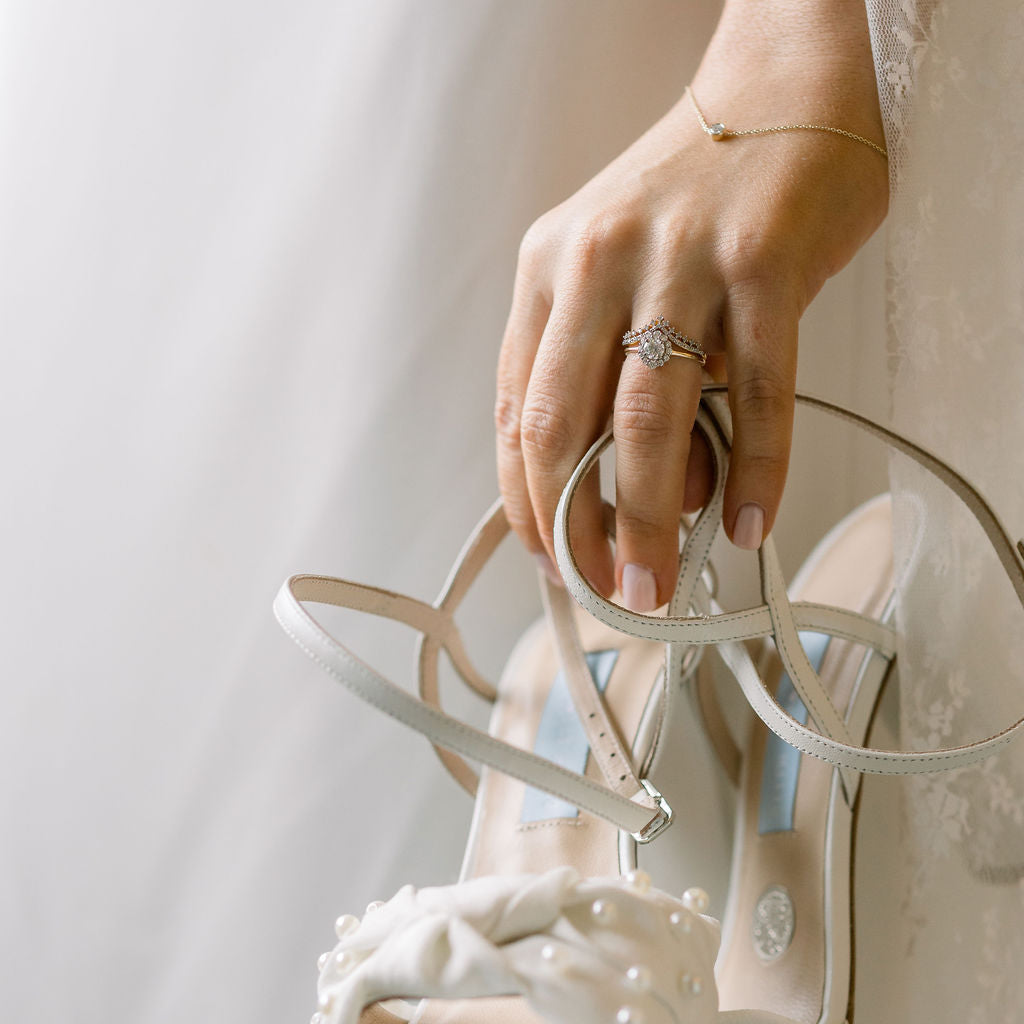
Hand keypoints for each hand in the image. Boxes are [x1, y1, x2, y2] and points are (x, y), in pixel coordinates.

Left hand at [495, 0, 887, 610]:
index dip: (526, 502)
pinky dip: (757, 469)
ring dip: (649, 518)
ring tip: (659, 581)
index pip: (515, 413)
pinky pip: (757, 392)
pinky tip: (750, 521)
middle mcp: (599, 263)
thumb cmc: (690, 198)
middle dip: (578, 530)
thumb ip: (593, 365)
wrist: (781, 94)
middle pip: (565, 427)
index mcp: (547, 272)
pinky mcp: (764, 264)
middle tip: (608, 591)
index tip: (551, 559)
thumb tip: (609, 489)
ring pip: (647, 419)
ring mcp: (680, 262)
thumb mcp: (606, 266)